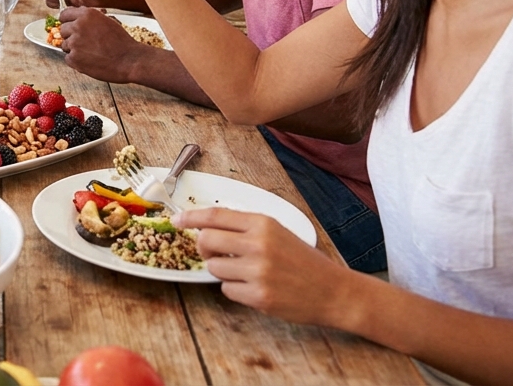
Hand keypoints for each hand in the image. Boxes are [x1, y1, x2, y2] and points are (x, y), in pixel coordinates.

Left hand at [55, 7, 143, 82]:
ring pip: (65, 45)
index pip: (64, 14)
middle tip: (85, 43)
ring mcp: (74, 43)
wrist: (129, 60)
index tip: (70, 26)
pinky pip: (68, 59)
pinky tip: (90, 60)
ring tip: (91, 52)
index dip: (68, 21)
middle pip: (63, 30)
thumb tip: (77, 15)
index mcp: (86, 15)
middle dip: (71, 36)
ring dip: (74, 49)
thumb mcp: (107, 21)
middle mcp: (78, 26)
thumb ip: (89, 17)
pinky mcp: (74, 58)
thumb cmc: (121, 42)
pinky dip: (76, 61)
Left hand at [174, 207, 347, 326]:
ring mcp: (258, 271)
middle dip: (204, 248)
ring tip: (246, 273)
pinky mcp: (258, 296)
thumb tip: (207, 227)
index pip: (215, 216)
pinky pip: (226, 290)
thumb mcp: (279, 233)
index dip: (191, 217)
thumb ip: (246, 228)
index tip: (176, 220)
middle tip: (215, 253)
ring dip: (223, 271)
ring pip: (213, 267)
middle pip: (206, 240)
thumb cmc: (305, 262)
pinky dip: (235, 290)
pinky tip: (256, 288)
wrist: (335, 292)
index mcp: (264, 224)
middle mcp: (259, 245)